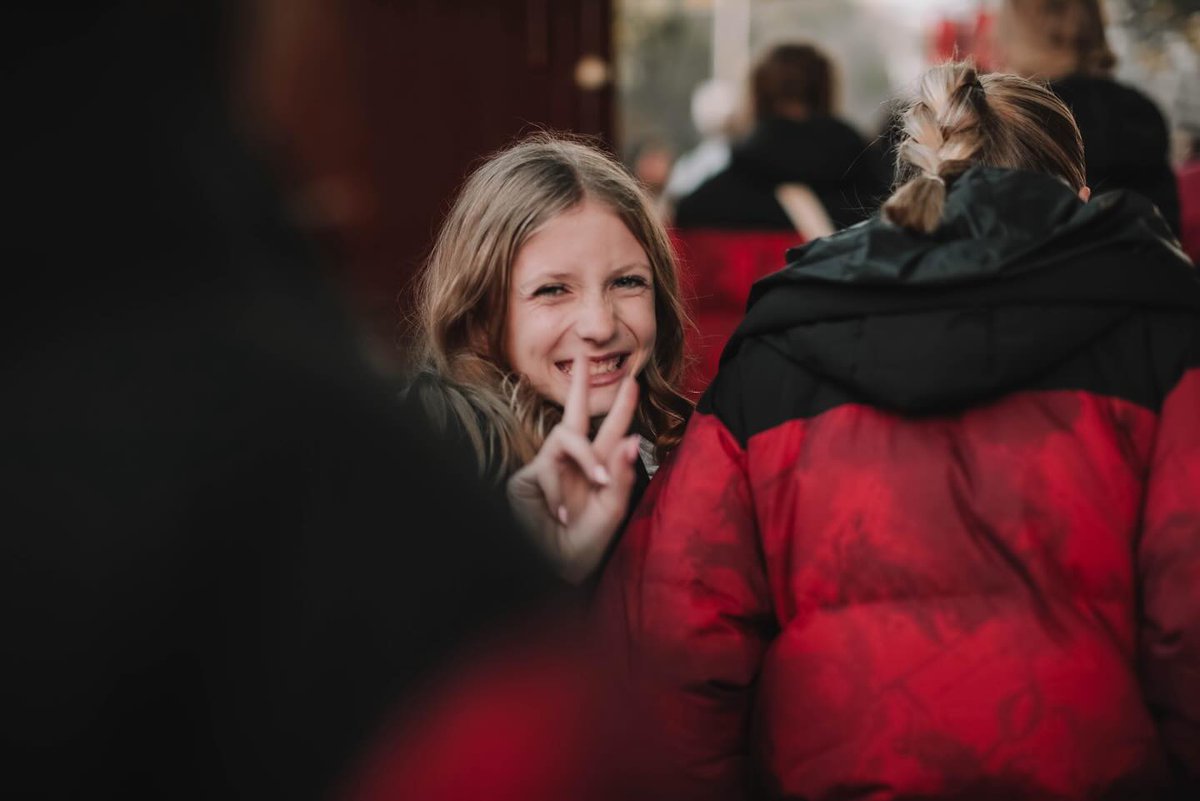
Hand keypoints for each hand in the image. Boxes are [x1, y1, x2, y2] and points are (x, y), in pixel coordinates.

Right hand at [507, 355, 642, 583]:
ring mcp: (548, 467)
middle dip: (579, 385)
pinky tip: (560, 513)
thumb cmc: (583, 548)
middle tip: (584, 356)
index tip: (634, 381)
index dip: (622, 406)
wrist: (552, 572)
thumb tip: (633, 439)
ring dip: (586, 458)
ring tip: (596, 485)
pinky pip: (547, 466)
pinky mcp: (527, 478)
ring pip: (566, 436)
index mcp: (597, 470)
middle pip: (574, 414)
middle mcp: (572, 463)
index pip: (611, 431)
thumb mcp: (612, 512)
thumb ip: (622, 476)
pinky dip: (558, 490)